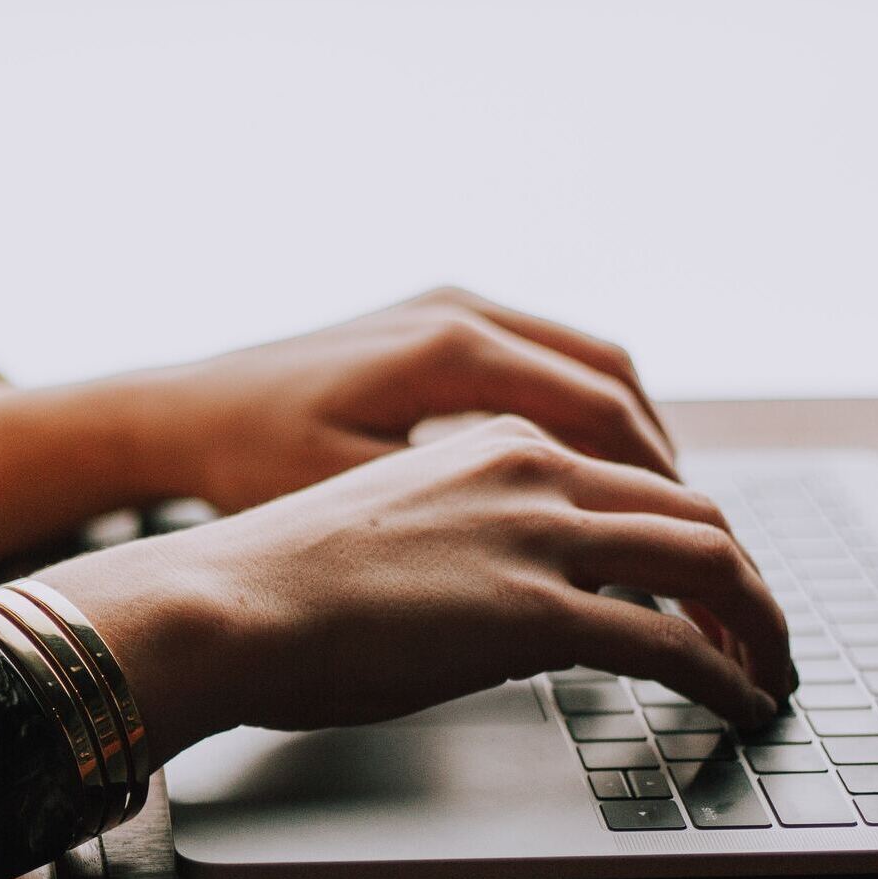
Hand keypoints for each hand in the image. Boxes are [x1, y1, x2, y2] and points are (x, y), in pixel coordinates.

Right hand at [40, 416, 789, 764]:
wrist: (222, 601)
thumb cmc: (284, 582)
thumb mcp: (401, 530)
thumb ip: (479, 542)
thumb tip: (523, 604)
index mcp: (502, 444)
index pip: (639, 482)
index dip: (696, 540)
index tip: (714, 589)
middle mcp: (536, 471)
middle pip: (695, 513)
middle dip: (748, 581)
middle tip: (766, 635)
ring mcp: (540, 536)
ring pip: (707, 563)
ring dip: (758, 624)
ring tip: (773, 674)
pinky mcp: (535, 611)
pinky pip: (672, 643)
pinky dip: (726, 674)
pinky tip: (741, 704)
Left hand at [120, 286, 676, 511]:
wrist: (177, 414)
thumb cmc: (250, 466)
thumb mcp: (359, 506)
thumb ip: (470, 527)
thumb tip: (572, 571)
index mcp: (452, 352)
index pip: (603, 415)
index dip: (659, 489)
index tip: (694, 550)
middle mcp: (462, 312)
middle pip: (614, 381)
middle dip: (665, 466)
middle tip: (699, 538)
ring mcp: (450, 307)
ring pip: (589, 364)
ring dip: (634, 436)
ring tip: (662, 510)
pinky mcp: (435, 321)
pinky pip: (547, 359)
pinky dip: (587, 414)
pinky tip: (591, 472)